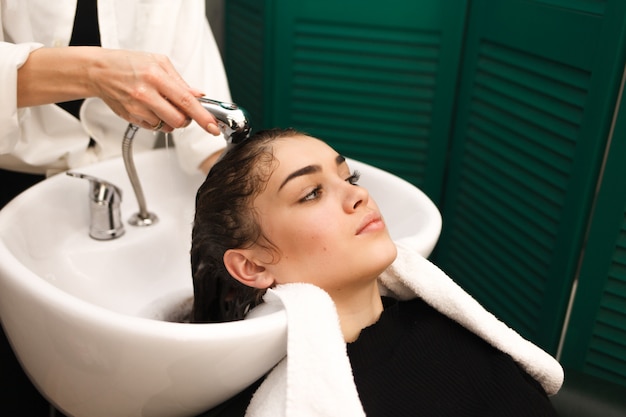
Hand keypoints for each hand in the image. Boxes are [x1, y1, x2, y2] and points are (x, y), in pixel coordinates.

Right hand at [17, 47, 221, 134]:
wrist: (98, 71)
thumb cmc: (128, 63)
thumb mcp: (158, 62)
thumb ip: (181, 82)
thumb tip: (200, 96)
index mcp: (156, 77)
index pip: (186, 102)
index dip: (203, 117)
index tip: (213, 127)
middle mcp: (146, 94)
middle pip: (179, 120)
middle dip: (186, 119)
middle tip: (182, 109)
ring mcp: (137, 108)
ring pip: (167, 126)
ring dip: (170, 119)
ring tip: (161, 104)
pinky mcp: (131, 117)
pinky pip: (154, 127)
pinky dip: (157, 121)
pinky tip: (149, 107)